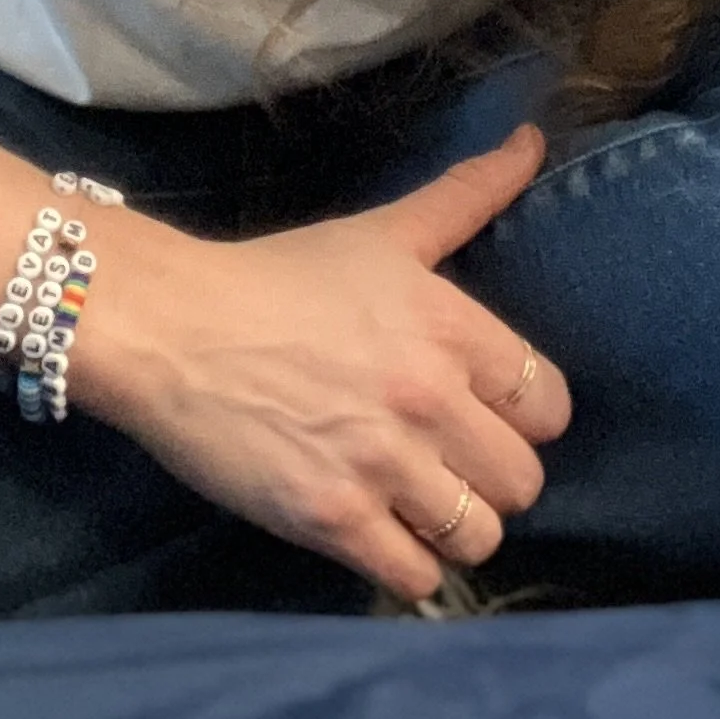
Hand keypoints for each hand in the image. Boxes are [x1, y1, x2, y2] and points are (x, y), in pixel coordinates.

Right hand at [71, 125, 571, 600]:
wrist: (170, 327)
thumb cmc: (277, 277)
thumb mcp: (382, 232)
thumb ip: (467, 194)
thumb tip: (534, 141)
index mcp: (452, 328)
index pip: (550, 406)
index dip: (522, 416)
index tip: (483, 413)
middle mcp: (430, 399)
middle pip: (522, 480)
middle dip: (489, 476)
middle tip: (447, 463)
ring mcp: (382, 464)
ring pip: (478, 535)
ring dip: (453, 527)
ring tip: (416, 505)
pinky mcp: (332, 519)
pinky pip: (415, 577)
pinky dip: (405, 566)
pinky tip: (380, 534)